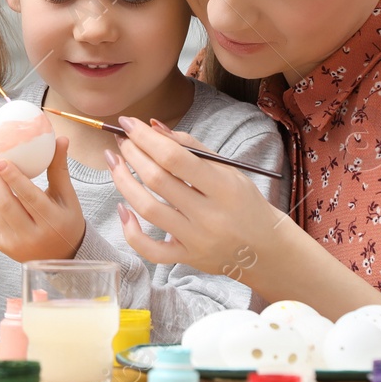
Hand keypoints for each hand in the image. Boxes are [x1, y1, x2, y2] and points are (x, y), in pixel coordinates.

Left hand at [0, 137, 85, 261]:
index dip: (13, 177)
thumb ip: (59, 168)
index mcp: (53, 222)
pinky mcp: (4, 247)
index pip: (29, 196)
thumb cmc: (66, 221)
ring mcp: (16, 244)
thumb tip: (61, 138)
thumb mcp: (67, 196)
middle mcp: (33, 236)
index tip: (1, 159)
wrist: (61, 256)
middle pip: (7, 204)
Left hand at [109, 116, 281, 279]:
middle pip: (158, 181)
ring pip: (149, 210)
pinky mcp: (186, 258)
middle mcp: (209, 215)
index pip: (175, 158)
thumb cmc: (245, 203)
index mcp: (223, 187)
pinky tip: (122, 209)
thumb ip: (192, 147)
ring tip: (114, 163)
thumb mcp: (229, 170)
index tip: (129, 123)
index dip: (147, 138)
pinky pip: (150, 250)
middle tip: (121, 140)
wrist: (266, 248)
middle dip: (133, 155)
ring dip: (124, 183)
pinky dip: (131, 231)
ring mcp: (196, 240)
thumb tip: (155, 128)